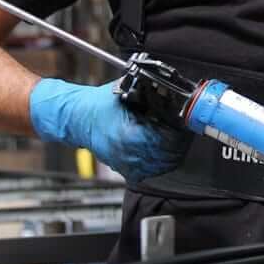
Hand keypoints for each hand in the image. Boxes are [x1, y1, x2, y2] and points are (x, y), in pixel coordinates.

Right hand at [28, 79, 189, 184]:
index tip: (185, 122)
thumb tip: (175, 95)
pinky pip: (152, 170)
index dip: (180, 132)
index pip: (168, 140)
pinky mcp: (125, 170)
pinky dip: (161, 161)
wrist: (77, 119)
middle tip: (184, 129)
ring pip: (163, 166)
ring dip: (173, 152)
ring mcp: (127, 165)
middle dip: (179, 142)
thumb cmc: (97, 105)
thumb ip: (151, 94)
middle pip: (169, 155)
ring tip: (175, 138)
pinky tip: (163, 148)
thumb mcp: (127, 92)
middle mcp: (129, 155)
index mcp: (130, 136)